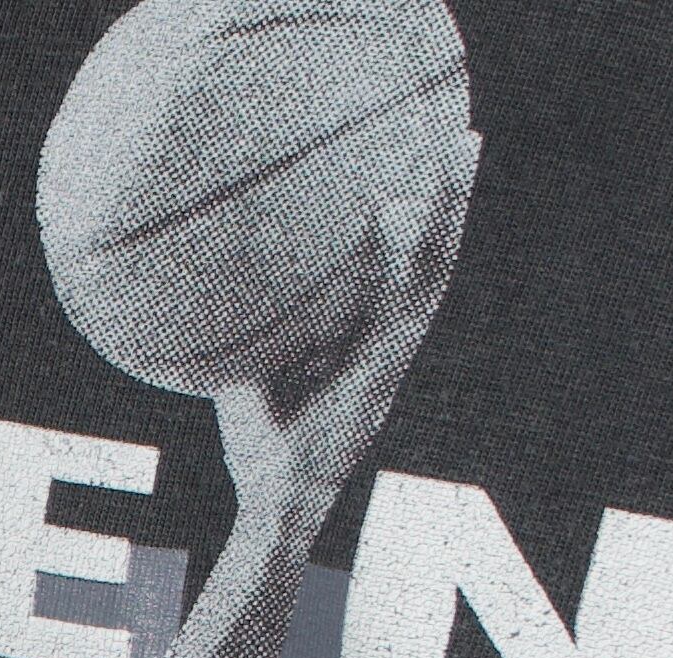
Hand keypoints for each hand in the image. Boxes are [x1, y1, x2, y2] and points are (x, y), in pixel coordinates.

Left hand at [213, 133, 478, 536]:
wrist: (276, 509)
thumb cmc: (260, 450)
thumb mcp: (251, 376)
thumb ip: (251, 331)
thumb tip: (211, 281)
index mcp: (369, 344)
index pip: (401, 270)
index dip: (416, 223)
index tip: (417, 164)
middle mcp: (391, 344)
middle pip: (430, 256)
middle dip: (449, 198)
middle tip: (461, 133)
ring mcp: (394, 356)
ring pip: (432, 269)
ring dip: (450, 209)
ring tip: (462, 145)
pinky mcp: (384, 372)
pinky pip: (403, 304)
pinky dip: (407, 257)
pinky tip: (400, 208)